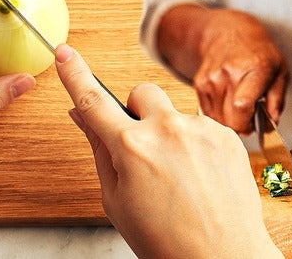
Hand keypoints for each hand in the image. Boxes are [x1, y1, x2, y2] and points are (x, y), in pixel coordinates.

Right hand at [54, 44, 281, 258]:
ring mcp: (200, 130)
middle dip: (137, 112)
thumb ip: (100, 150)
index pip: (93, 100)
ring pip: (173, 112)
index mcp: (131, 148)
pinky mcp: (227, 135)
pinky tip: (200, 176)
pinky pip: (201, 125)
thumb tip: (83, 115)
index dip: (74, 74)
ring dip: (170, 132)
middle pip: (140, 92)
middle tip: (142, 146)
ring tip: (179, 175)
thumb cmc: (166, 240)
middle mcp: (166, 130)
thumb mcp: (116, 200)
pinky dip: (196, 143)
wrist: (224, 258)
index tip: (64, 52)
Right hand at [160, 5, 288, 132]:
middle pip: (228, 118)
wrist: (229, 32)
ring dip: (229, 120)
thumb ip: (277, 100)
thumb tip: (271, 125)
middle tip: (249, 119)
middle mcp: (229, 73)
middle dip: (240, 126)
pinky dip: (218, 113)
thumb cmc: (259, 53)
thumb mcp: (280, 71)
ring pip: (217, 118)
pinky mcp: (199, 83)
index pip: (241, 105)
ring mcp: (211, 78)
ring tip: (239, 107)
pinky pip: (208, 112)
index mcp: (255, 69)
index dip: (247, 123)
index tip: (253, 125)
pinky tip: (227, 101)